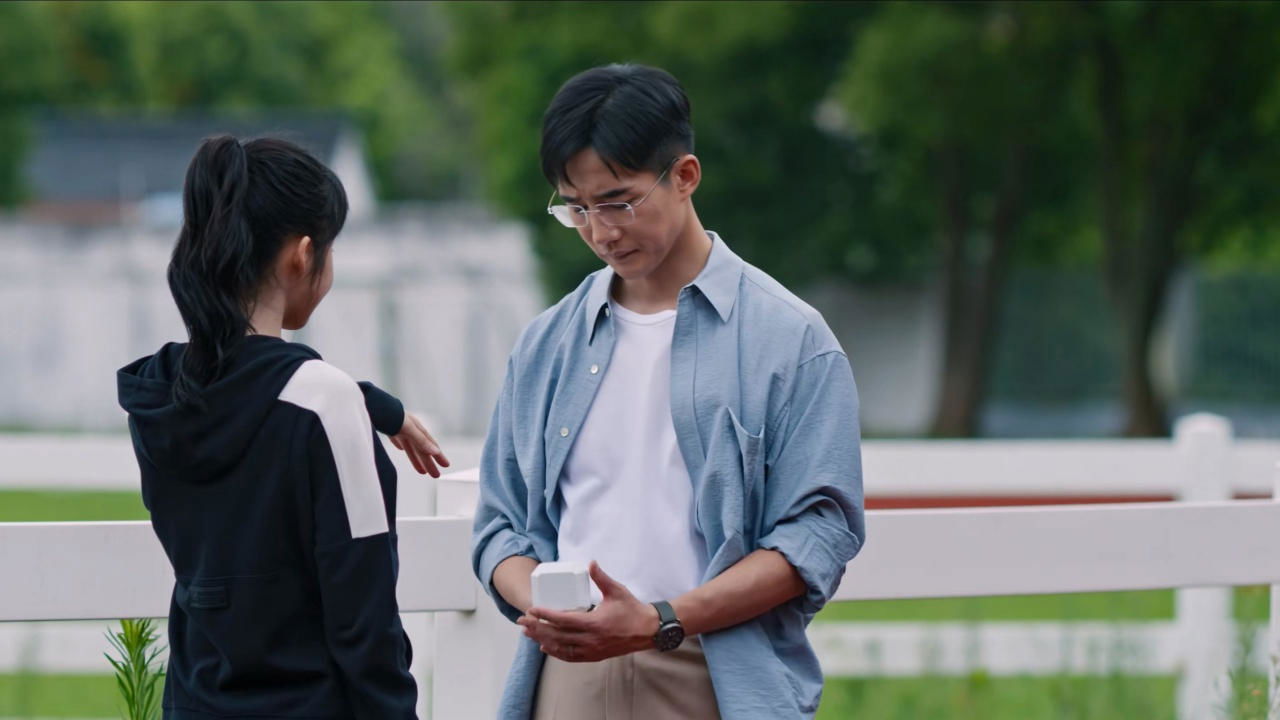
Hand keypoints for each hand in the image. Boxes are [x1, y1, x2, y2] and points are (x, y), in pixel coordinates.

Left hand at [388, 412, 449, 476]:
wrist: (372, 405)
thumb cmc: (391, 415)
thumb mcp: (409, 429)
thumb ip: (421, 440)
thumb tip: (435, 451)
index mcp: (417, 428)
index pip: (430, 445)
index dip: (438, 455)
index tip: (446, 465)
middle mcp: (410, 428)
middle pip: (422, 449)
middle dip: (429, 462)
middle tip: (436, 475)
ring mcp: (399, 428)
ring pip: (411, 447)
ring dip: (417, 459)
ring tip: (422, 471)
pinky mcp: (388, 428)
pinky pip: (398, 440)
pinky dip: (401, 446)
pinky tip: (401, 449)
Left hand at [517, 561, 659, 662]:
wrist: (647, 631)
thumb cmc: (632, 609)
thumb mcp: (617, 591)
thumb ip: (601, 577)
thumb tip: (591, 563)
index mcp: (594, 623)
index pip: (563, 620)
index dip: (546, 615)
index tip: (532, 610)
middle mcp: (590, 640)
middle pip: (557, 636)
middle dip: (537, 628)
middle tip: (522, 622)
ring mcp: (592, 650)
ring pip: (561, 648)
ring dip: (543, 640)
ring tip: (528, 634)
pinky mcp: (594, 656)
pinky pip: (570, 656)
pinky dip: (556, 652)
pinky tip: (545, 647)